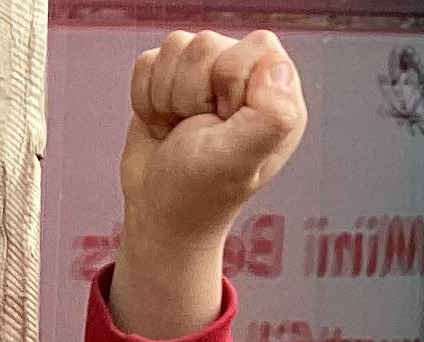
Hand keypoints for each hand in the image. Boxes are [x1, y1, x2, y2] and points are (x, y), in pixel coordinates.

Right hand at [111, 30, 305, 338]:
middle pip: (207, 44)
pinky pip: (148, 61)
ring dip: (166, 98)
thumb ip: (271, 114)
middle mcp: (246, 78)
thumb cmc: (200, 192)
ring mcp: (206, 75)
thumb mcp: (241, 158)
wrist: (158, 214)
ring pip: (175, 47)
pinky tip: (162, 125)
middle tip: (199, 132)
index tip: (225, 122)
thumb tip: (277, 65)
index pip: (256, 47)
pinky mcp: (169, 77)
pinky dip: (145, 98)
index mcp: (278, 95)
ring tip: (180, 131)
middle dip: (191, 94)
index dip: (231, 81)